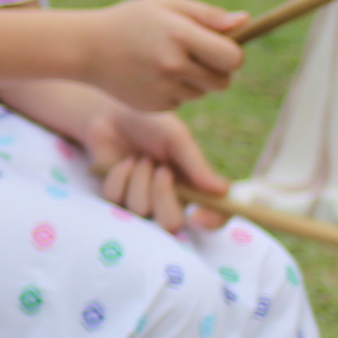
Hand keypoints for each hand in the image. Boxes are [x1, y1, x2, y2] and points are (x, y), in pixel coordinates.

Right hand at [77, 0, 246, 111]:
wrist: (86, 48)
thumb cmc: (131, 21)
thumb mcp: (167, 6)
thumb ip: (208, 15)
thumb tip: (244, 22)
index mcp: (180, 35)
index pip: (232, 58)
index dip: (232, 54)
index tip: (221, 47)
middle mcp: (173, 65)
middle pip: (223, 81)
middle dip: (218, 70)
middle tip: (196, 54)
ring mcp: (163, 89)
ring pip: (203, 92)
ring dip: (196, 80)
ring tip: (167, 61)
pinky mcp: (155, 106)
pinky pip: (183, 101)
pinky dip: (176, 91)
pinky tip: (153, 75)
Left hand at [78, 100, 229, 231]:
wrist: (114, 114)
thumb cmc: (151, 125)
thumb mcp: (177, 139)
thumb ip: (196, 166)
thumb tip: (223, 190)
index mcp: (193, 187)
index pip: (214, 216)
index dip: (212, 221)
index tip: (199, 216)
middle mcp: (170, 200)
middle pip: (172, 224)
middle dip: (164, 196)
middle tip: (162, 170)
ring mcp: (141, 202)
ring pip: (141, 210)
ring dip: (140, 178)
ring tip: (142, 159)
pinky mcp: (115, 199)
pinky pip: (117, 198)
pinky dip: (120, 175)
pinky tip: (124, 162)